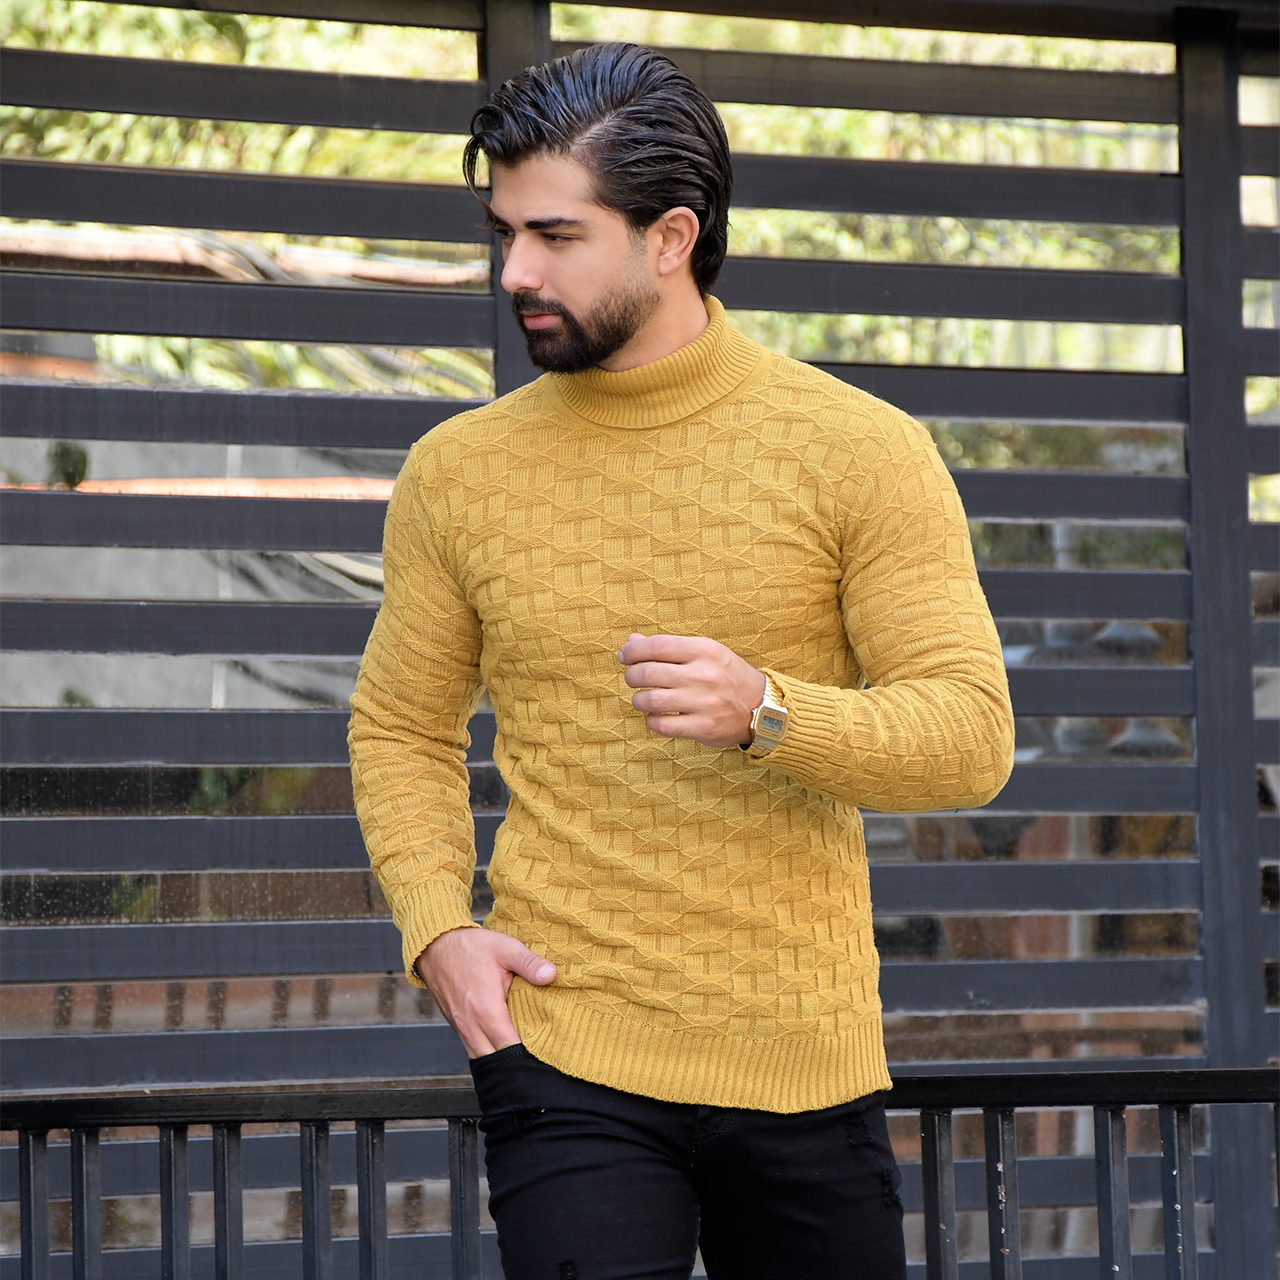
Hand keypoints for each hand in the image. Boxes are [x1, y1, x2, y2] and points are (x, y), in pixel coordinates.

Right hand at [415, 926, 555, 1057]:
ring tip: (520, 1052)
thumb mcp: (506, 948)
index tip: (543, 1050)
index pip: (509, 1047)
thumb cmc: (471, 947)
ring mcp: (461, 1027)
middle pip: (495, 1059)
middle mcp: (470, 1024)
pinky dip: (488, 1050)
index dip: (527, 1053)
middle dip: (515, 1061)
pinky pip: (472, 1047)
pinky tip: (502, 1042)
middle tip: (535, 1055)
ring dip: (500, 1057)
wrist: (436, 946)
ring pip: (482, 1056)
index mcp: (486, 1009)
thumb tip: (551, 975)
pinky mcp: (456, 1026)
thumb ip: (530, 963)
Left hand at [617, 632, 765, 748]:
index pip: (657, 645)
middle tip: (633, 678)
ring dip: (638, 699)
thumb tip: (631, 642)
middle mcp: (704, 675)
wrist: (762, 706)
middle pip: (648, 673)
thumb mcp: (704, 652)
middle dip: (631, 675)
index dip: (633, 651)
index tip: (624, 655)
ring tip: (643, 698)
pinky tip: (657, 716)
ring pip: (650, 700)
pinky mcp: (703, 727)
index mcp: (704, 650)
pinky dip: (651, 720)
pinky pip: (661, 725)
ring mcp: (704, 703)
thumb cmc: (726, 675)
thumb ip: (668, 647)